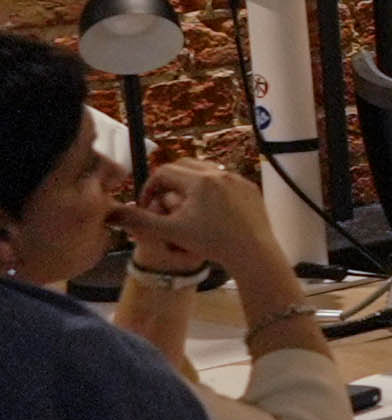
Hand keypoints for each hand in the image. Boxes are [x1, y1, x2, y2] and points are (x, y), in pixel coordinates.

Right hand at [120, 161, 269, 275]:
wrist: (253, 253)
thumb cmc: (211, 242)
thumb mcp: (170, 232)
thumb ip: (139, 220)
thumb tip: (110, 213)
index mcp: (199, 180)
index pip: (163, 172)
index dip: (150, 187)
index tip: (147, 205)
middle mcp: (220, 173)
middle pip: (184, 166)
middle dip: (168, 181)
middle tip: (162, 201)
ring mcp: (238, 178)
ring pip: (205, 171)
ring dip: (189, 182)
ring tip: (182, 205)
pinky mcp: (250, 187)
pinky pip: (224, 180)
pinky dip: (211, 188)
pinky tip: (207, 209)